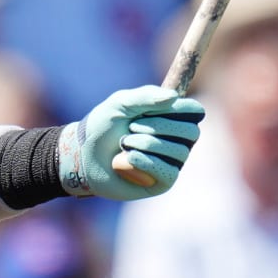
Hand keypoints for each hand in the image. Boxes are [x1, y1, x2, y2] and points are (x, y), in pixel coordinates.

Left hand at [58, 86, 203, 200]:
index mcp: (172, 118)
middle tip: (131, 127)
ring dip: (144, 144)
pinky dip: (144, 162)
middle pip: (190, 131)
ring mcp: (173, 162)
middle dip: (157, 127)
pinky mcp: (164, 182)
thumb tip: (174, 97)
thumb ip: (145, 96)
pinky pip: (167, 171)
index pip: (195, 111)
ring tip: (123, 144)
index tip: (154, 108)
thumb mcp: (119, 103)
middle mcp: (178, 140)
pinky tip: (127, 159)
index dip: (179, 109)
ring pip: (178, 152)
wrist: (82, 155)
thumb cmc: (102, 127)